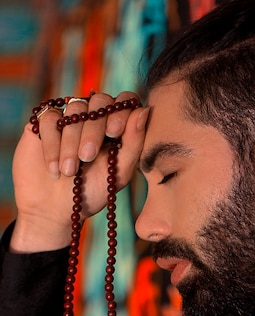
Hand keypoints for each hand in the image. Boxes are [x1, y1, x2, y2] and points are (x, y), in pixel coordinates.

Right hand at [10, 91, 148, 251]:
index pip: (124, 101)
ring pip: (75, 108)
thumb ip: (133, 144)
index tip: (114, 132)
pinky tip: (55, 168)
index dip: (120, 111)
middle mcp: (94, 116)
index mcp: (117, 125)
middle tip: (88, 156)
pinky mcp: (45, 122)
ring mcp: (70, 116)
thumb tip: (143, 111)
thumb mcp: (119, 173)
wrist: (56, 209)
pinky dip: (52, 144)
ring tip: (70, 171)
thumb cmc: (93, 192)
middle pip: (99, 101)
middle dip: (94, 130)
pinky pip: (50, 118)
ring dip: (72, 142)